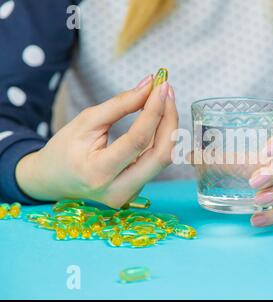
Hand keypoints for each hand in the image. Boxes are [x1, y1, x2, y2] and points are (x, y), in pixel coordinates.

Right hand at [16, 76, 177, 207]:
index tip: (161, 87)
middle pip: (161, 155)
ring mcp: (130, 194)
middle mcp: (119, 190)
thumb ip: (120, 105)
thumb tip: (149, 86)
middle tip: (166, 91)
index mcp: (98, 173)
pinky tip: (157, 119)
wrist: (52, 181)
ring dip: (168, 127)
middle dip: (169, 119)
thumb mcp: (86, 121)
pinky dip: (160, 138)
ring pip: (163, 159)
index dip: (154, 111)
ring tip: (163, 100)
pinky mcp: (136, 191)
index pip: (138, 140)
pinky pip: (156, 162)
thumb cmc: (64, 150)